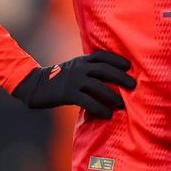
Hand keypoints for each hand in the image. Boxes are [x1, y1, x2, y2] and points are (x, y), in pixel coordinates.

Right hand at [12, 51, 136, 118]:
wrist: (36, 85)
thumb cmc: (59, 78)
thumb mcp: (74, 68)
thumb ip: (89, 69)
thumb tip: (110, 76)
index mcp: (82, 60)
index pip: (102, 56)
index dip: (117, 59)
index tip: (129, 66)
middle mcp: (79, 68)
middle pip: (105, 70)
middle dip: (121, 77)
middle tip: (133, 85)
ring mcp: (74, 80)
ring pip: (98, 87)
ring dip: (113, 96)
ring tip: (122, 104)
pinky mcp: (68, 94)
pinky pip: (88, 101)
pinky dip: (100, 108)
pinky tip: (108, 114)